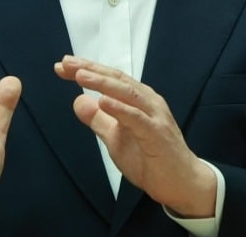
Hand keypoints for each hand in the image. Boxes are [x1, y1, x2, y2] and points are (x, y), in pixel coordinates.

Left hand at [54, 55, 216, 218]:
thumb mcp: (116, 138)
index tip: (62, 65)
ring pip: (127, 93)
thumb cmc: (150, 158)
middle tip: (66, 63)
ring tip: (80, 75)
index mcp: (137, 99)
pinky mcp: (157, 134)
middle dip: (90, 69)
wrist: (182, 184)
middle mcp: (147, 101)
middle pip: (116, 79)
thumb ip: (99, 119)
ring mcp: (154, 116)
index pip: (110, 79)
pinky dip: (120, 108)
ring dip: (102, 83)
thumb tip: (77, 101)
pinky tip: (103, 101)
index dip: (87, 69)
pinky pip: (137, 118)